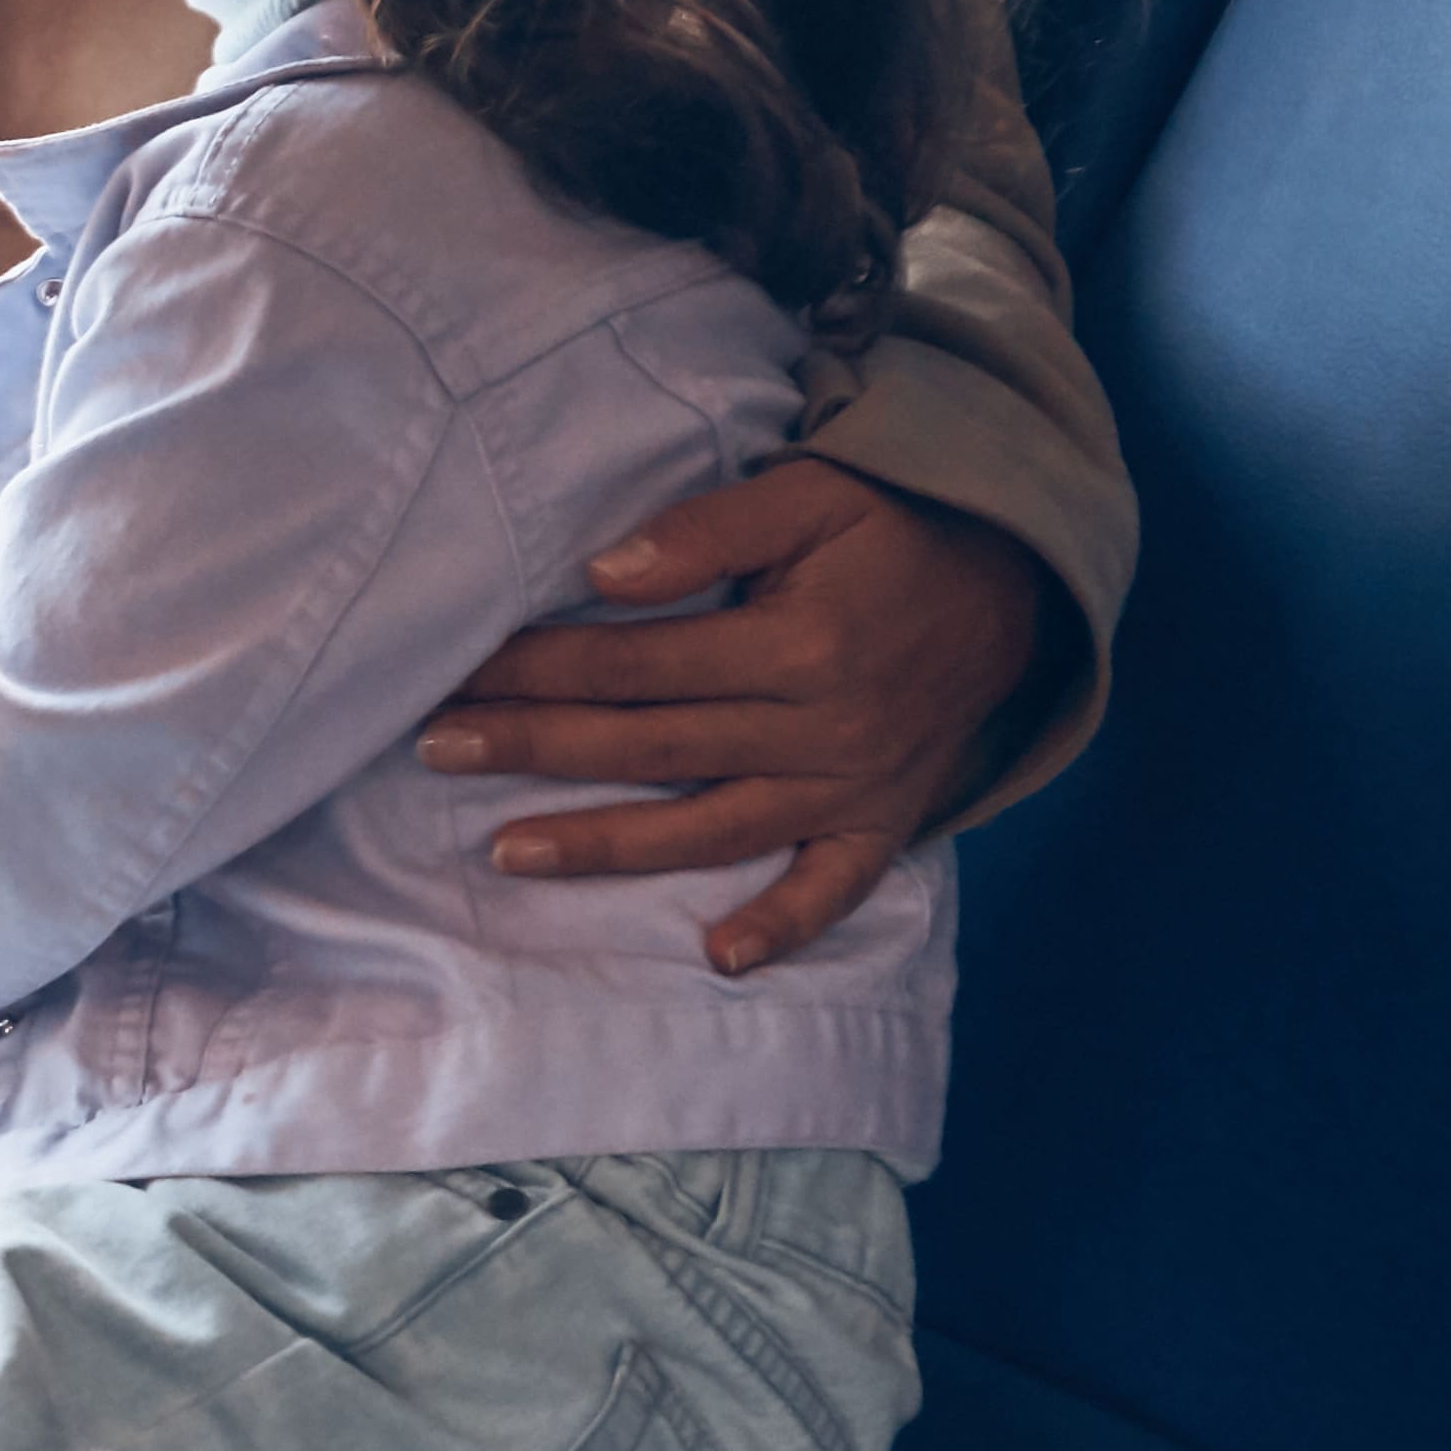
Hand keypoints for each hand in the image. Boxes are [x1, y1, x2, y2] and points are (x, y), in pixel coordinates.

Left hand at [422, 458, 1051, 976]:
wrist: (1014, 588)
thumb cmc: (892, 530)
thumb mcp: (812, 493)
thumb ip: (708, 531)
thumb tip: (604, 574)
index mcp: (798, 644)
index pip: (637, 664)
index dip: (540, 668)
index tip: (458, 674)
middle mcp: (821, 728)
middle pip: (652, 746)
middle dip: (536, 746)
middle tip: (436, 747)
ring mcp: (851, 786)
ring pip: (712, 829)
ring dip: (608, 847)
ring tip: (508, 853)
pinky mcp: (882, 824)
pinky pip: (832, 891)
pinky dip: (782, 929)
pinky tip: (716, 957)